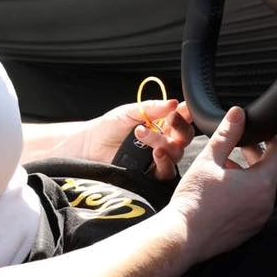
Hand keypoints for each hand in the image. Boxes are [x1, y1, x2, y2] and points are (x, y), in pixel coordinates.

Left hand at [80, 97, 194, 180]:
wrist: (89, 145)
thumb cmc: (109, 126)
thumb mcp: (130, 111)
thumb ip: (152, 108)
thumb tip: (174, 102)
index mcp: (162, 124)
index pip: (182, 119)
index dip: (186, 114)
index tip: (179, 110)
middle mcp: (164, 141)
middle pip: (185, 137)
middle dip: (181, 127)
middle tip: (170, 119)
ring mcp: (158, 158)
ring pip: (176, 154)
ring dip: (165, 143)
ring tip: (144, 134)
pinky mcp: (151, 174)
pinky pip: (166, 172)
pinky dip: (164, 162)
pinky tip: (155, 153)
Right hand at [165, 106, 276, 263]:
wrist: (182, 237)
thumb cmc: (194, 200)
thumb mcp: (209, 160)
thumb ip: (227, 134)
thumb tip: (238, 114)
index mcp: (261, 184)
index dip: (272, 138)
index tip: (262, 131)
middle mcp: (265, 203)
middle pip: (269, 171)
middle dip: (256, 155)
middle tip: (240, 145)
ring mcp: (258, 219)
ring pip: (260, 189)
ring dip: (248, 175)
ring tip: (224, 167)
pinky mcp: (248, 230)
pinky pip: (253, 206)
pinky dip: (243, 193)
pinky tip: (222, 189)